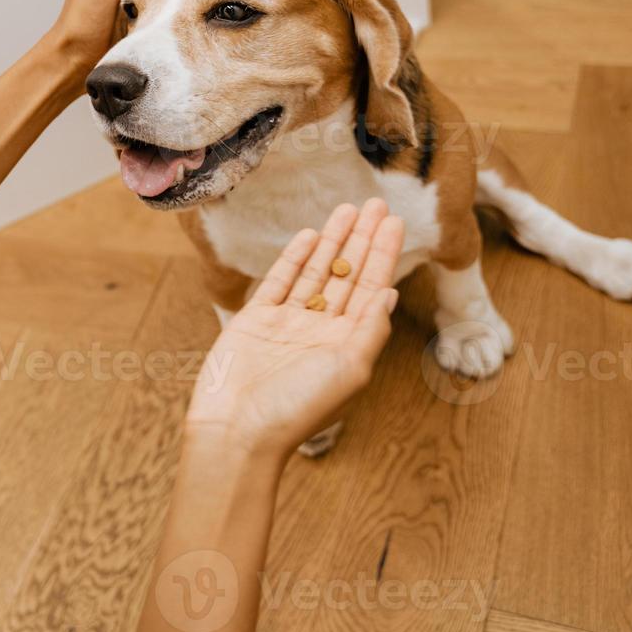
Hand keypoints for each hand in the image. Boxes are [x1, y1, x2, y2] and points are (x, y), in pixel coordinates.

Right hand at [185, 199, 405, 462]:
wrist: (237, 429)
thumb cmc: (297, 408)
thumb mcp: (348, 369)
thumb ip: (371, 328)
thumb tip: (391, 292)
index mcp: (348, 344)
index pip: (371, 289)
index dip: (383, 254)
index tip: (394, 222)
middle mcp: (321, 330)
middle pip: (347, 275)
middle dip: (362, 239)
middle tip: (376, 203)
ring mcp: (288, 323)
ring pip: (315, 273)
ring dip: (332, 241)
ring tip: (347, 209)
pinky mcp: (256, 320)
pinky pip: (280, 281)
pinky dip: (294, 258)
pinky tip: (310, 235)